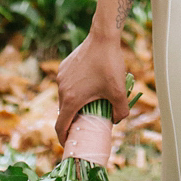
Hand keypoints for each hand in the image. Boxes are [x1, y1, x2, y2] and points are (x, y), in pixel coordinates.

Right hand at [55, 30, 126, 144]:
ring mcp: (62, 76)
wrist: (103, 37)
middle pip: (64, 111)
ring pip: (66, 96)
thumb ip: (120, 112)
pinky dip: (76, 89)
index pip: (60, 126)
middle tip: (87, 123)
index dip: (63, 138)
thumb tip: (116, 120)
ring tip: (91, 102)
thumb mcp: (119, 92)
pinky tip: (90, 84)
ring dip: (75, 103)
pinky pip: (68, 83)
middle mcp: (62, 89)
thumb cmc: (110, 65)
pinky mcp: (65, 66)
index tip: (68, 143)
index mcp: (71, 99)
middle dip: (74, 120)